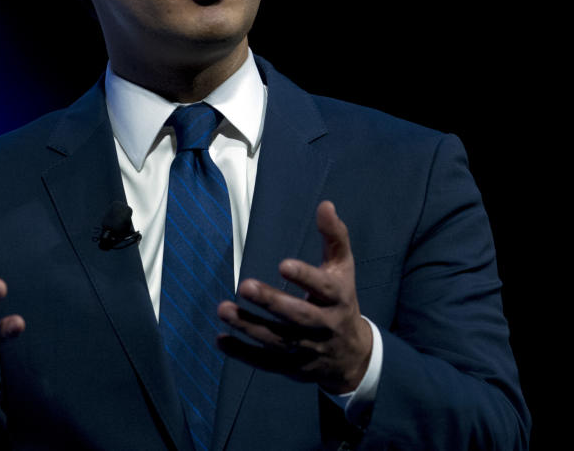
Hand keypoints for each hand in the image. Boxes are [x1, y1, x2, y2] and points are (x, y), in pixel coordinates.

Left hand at [217, 201, 371, 393]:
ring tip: (223, 309)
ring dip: (248, 326)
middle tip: (244, 285)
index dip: (305, 277)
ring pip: (277, 340)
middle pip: (297, 317)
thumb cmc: (342, 300)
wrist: (352, 355)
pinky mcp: (292, 367)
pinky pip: (266, 363)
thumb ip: (334, 237)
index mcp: (338, 299)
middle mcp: (323, 326)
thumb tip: (325, 204)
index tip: (283, 264)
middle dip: (272, 302)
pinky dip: (243, 353)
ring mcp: (307, 349)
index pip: (324, 288)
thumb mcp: (343, 268)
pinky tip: (221, 340)